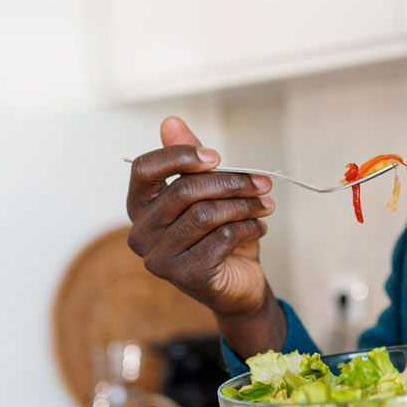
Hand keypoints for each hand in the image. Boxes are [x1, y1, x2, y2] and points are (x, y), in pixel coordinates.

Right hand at [125, 116, 284, 355]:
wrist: (238, 285)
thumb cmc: (218, 234)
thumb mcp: (208, 193)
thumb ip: (190, 160)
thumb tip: (170, 121)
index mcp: (140, 207)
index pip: (144, 169)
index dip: (179, 155)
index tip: (216, 156)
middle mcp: (140, 233)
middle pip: (184, 190)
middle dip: (231, 182)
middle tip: (263, 182)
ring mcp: (159, 259)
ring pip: (207, 214)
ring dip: (245, 205)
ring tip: (266, 205)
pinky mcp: (185, 276)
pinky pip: (222, 237)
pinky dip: (248, 228)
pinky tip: (259, 227)